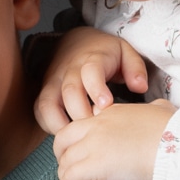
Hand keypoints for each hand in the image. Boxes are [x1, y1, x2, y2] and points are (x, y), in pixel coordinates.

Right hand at [34, 27, 149, 133]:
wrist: (76, 42)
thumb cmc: (104, 53)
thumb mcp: (125, 52)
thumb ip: (135, 68)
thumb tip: (140, 87)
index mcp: (92, 59)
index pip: (91, 72)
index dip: (96, 88)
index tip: (106, 105)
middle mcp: (69, 70)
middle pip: (70, 92)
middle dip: (82, 114)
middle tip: (98, 129)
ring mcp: (53, 82)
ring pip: (48, 104)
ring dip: (61, 124)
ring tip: (79, 137)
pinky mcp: (44, 92)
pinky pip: (40, 111)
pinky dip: (49, 125)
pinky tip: (66, 134)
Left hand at [52, 99, 177, 179]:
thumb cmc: (177, 131)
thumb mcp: (164, 110)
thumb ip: (156, 108)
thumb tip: (160, 109)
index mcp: (111, 113)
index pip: (81, 125)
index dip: (77, 140)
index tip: (81, 153)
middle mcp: (97, 126)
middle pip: (63, 140)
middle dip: (62, 156)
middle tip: (68, 170)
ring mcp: (94, 145)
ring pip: (65, 161)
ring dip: (64, 176)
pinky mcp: (95, 166)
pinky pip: (69, 178)